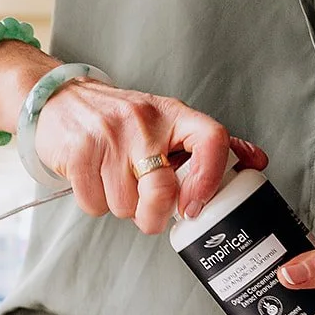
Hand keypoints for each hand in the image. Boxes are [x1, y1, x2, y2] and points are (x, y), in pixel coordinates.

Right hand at [34, 78, 267, 233]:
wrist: (59, 98)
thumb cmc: (118, 117)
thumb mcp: (165, 121)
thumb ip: (208, 145)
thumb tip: (255, 161)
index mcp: (172, 114)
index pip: (211, 139)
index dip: (211, 179)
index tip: (195, 206)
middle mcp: (143, 122)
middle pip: (161, 191)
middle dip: (154, 215)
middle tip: (148, 211)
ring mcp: (109, 137)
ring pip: (125, 206)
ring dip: (120, 206)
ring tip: (114, 181)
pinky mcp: (79, 153)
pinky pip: (94, 205)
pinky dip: (94, 203)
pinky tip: (94, 180)